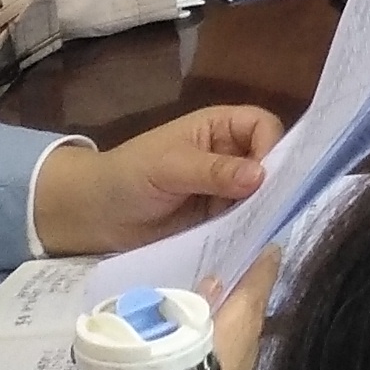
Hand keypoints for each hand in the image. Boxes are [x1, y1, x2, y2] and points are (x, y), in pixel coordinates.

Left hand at [31, 104, 280, 255]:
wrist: (95, 215)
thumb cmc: (129, 175)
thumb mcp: (170, 168)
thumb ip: (214, 171)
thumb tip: (261, 176)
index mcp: (219, 127)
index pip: (263, 126)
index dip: (272, 147)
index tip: (267, 178)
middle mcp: (228, 155)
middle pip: (269, 162)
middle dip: (273, 183)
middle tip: (271, 211)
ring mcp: (224, 190)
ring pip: (260, 195)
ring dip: (261, 211)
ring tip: (259, 231)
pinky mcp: (217, 220)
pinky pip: (242, 222)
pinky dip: (246, 231)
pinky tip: (246, 243)